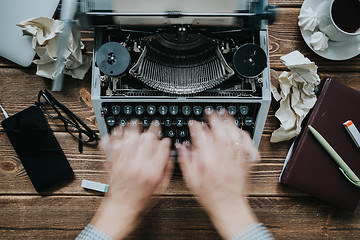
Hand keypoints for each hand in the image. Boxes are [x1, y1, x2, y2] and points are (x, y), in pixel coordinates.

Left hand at [91, 121, 172, 239]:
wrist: (122, 209)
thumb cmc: (141, 201)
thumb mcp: (161, 189)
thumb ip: (167, 171)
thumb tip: (170, 157)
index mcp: (152, 171)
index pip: (161, 148)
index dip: (165, 141)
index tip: (165, 139)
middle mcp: (138, 165)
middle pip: (146, 139)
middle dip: (151, 130)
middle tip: (153, 126)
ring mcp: (124, 163)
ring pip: (129, 138)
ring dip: (132, 128)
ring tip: (135, 123)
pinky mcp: (113, 163)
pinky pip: (113, 146)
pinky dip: (115, 136)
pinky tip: (118, 130)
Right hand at [178, 112, 258, 238]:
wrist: (228, 207)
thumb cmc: (210, 196)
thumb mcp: (191, 181)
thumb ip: (186, 162)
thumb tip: (182, 147)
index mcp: (207, 163)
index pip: (201, 139)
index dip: (196, 128)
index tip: (193, 123)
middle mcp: (222, 160)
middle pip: (219, 133)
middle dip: (214, 120)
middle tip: (210, 113)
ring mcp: (235, 161)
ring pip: (234, 137)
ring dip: (229, 124)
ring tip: (225, 115)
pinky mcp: (245, 164)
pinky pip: (248, 147)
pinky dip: (245, 136)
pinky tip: (239, 131)